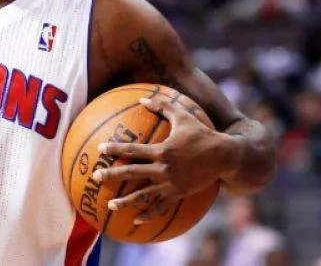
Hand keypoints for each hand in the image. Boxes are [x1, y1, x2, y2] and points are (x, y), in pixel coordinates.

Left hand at [91, 96, 236, 223]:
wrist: (224, 157)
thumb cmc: (202, 133)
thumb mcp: (183, 116)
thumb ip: (162, 106)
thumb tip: (142, 98)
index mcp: (162, 150)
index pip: (133, 150)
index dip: (115, 149)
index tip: (100, 150)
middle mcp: (163, 168)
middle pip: (132, 173)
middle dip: (112, 175)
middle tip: (95, 177)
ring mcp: (170, 184)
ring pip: (144, 195)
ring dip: (126, 202)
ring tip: (110, 206)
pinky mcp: (178, 194)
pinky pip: (160, 207)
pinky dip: (148, 215)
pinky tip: (136, 221)